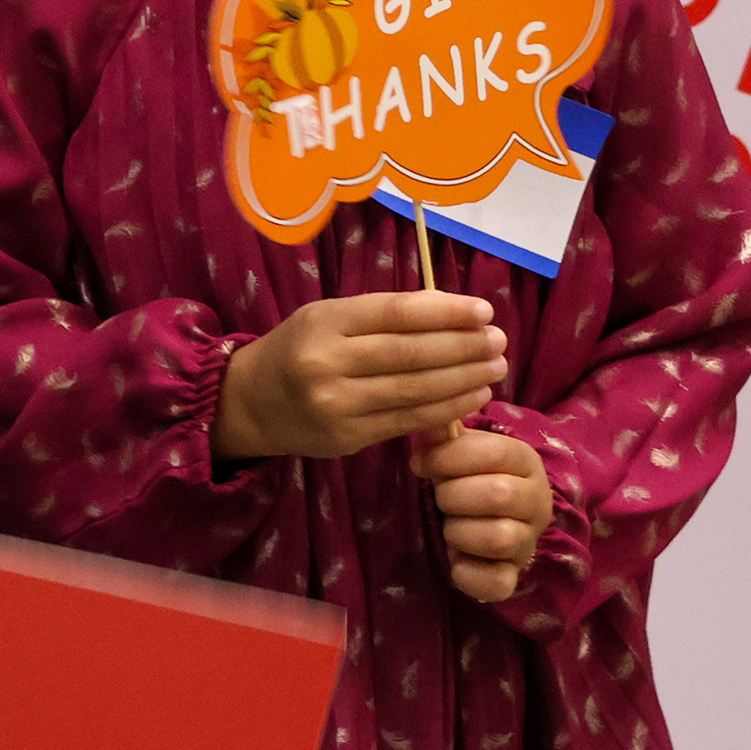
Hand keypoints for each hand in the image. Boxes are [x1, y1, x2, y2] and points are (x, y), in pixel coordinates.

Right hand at [212, 292, 505, 461]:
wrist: (252, 403)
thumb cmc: (300, 348)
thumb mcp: (328, 318)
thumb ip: (382, 315)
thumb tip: (452, 312)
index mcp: (323, 321)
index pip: (395, 313)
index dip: (445, 312)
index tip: (483, 311)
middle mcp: (326, 362)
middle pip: (411, 353)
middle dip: (464, 347)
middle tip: (499, 342)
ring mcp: (336, 405)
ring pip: (415, 390)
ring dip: (464, 379)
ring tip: (495, 367)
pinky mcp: (347, 438)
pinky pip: (408, 421)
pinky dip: (446, 408)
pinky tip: (472, 396)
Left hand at [410, 425, 554, 603]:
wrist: (487, 519)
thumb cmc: (468, 475)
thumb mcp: (458, 449)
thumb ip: (445, 433)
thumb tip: (431, 416)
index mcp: (526, 462)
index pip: (496, 452)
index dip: (451, 457)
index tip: (422, 463)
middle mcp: (537, 502)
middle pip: (498, 495)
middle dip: (453, 495)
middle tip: (440, 497)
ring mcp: (528, 542)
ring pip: (498, 538)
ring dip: (458, 531)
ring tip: (450, 525)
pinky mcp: (513, 576)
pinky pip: (498, 583)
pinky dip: (468, 573)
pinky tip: (456, 559)